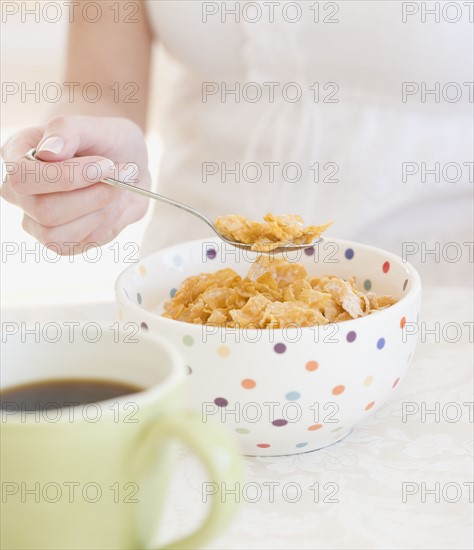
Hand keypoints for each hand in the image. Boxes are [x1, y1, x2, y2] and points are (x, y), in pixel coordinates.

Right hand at [1, 115, 150, 254]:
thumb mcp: (98, 126)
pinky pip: (78, 245)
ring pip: (58, 235)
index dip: (67, 177)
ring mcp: (37, 221)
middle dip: (92, 196)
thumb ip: (69, 130)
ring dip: (99, 213)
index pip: (23, 177)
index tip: (106, 164)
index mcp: (17, 155)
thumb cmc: (109, 142)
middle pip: (44, 211)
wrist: (131, 165)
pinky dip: (104, 227)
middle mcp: (20, 192)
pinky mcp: (61, 241)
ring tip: (116, 191)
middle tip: (120, 175)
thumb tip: (47, 153)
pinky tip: (110, 207)